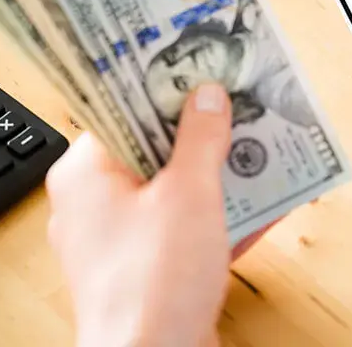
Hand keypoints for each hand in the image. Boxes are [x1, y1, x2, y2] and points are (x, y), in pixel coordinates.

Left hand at [46, 83, 273, 346]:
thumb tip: (207, 96)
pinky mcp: (151, 270)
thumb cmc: (153, 283)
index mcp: (87, 176)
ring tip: (259, 146)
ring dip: (218, 173)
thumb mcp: (188, 193)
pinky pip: (188, 228)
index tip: (197, 69)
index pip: (121, 112)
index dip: (162, 89)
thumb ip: (200, 138)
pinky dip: (222, 215)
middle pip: (153, 150)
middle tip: (238, 103)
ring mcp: (124, 241)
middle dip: (201, 132)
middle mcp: (97, 205)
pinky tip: (264, 201)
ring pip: (175, 190)